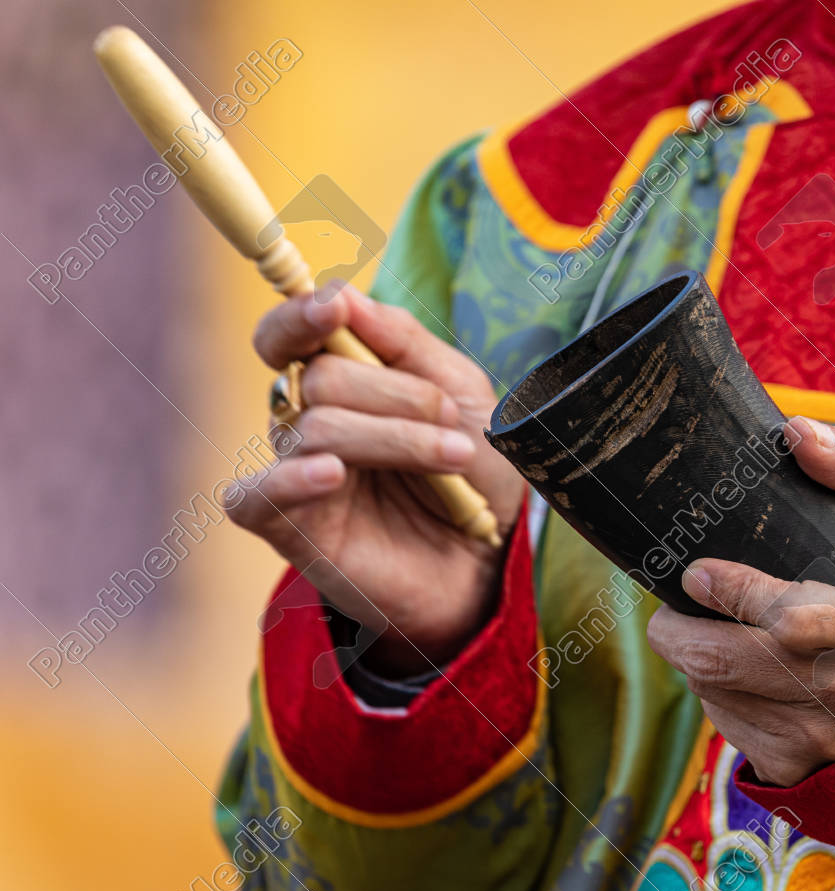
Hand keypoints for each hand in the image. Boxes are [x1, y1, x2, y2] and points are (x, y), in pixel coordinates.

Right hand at [227, 283, 524, 673]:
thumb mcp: (462, 393)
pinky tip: (332, 475)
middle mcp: (307, 421)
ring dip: (398, 439)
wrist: (490, 561)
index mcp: (342, 380)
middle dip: (399, 395)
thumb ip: (404, 342)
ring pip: (317, 428)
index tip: (332, 307)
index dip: (300, 314)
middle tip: (451, 425)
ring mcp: (296, 474)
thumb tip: (342, 295)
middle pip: (320, 377)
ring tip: (453, 461)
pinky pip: (254, 496)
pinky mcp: (290, 529)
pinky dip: (290, 480)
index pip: (291, 333)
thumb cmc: (474, 474)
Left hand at [646, 418, 834, 786]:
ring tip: (717, 626)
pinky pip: (730, 731)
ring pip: (720, 697)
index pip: (792, 623)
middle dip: (681, 631)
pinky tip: (743, 669)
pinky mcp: (804, 765)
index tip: (697, 570)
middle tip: (674, 600)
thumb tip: (798, 433)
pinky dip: (719, 696)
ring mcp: (830, 737)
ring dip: (700, 660)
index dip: (734, 595)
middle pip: (732, 666)